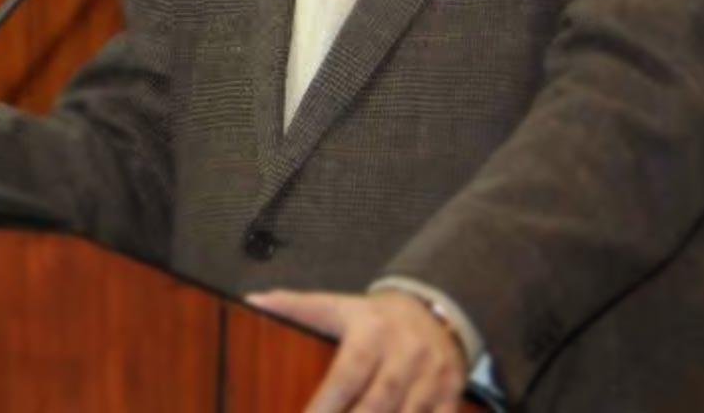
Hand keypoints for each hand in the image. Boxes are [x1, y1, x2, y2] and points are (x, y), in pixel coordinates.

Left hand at [246, 290, 465, 412]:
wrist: (432, 309)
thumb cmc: (371, 318)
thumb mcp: (336, 306)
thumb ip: (295, 307)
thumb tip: (252, 301)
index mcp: (371, 331)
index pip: (347, 374)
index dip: (326, 404)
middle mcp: (405, 353)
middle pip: (379, 402)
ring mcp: (432, 377)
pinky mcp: (452, 395)